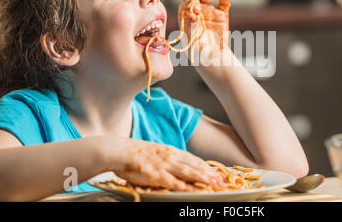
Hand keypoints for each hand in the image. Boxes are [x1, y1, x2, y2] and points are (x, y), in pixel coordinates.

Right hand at [108, 138, 225, 190]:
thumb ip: (168, 158)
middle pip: (195, 166)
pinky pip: (173, 182)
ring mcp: (164, 165)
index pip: (194, 159)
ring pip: (189, 173)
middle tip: (222, 181)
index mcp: (171, 151)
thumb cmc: (135, 153)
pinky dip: (185, 186)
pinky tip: (194, 190)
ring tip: (215, 185)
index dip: (207, 167)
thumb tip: (179, 165)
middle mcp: (171, 156)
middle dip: (210, 174)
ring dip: (203, 179)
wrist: (119, 151)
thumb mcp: (156, 152)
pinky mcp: (156, 175)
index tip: (217, 173)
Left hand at [177, 0, 230, 63]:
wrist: (215, 58)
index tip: (193, 8)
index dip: (187, 5)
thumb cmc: (200, 53)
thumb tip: (192, 14)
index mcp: (186, 19)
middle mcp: (196, 13)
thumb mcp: (194, 42)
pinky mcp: (222, 16)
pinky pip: (223, 5)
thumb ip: (193, 28)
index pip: (184, 7)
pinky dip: (224, 0)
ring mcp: (209, 13)